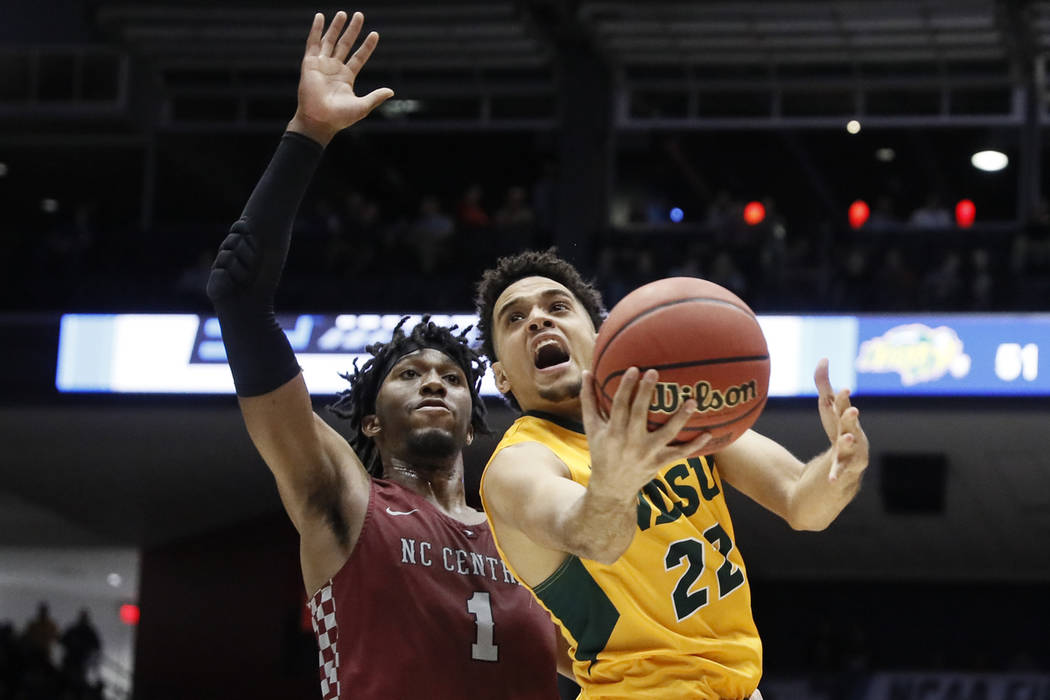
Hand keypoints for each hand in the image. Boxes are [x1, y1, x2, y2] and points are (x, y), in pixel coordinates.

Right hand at [287, 11, 393, 144]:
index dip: (367, 46)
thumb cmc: (340, 118)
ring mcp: (322, 65)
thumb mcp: (362, 106)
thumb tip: (391, 91)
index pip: (359, 57)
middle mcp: (334, 69)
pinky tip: (320, 17)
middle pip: (345, 44)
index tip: (375, 34)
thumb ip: (376, 97)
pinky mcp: (310, 64)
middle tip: (359, 15)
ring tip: (343, 13)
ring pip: (330, 41)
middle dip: (352, 30)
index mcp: (346, 78)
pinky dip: (316, 29)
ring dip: (336, 27)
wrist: (320, 121)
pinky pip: (312, 43)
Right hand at [580, 367, 709, 500]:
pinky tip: (708, 433)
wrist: (612, 486)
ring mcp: (647, 453)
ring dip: (680, 418)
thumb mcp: (591, 428)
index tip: (634, 369)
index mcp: (613, 432)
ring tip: (692, 401)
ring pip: (666, 434)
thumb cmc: (602, 451)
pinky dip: (694, 446)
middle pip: (639, 414)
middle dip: (646, 393)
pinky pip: (679, 453)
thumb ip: (589, 400)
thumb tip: (586, 373)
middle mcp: (630, 442)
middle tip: (654, 372)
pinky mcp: (659, 462)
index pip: (619, 406)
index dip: (626, 387)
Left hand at [814, 358, 868, 481]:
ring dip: (850, 442)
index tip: (843, 389)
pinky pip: (840, 472)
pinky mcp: (845, 470)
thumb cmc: (838, 431)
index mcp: (847, 419)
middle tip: (852, 410)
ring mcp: (852, 453)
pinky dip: (836, 475)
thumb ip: (824, 383)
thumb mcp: (828, 409)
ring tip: (847, 437)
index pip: (844, 407)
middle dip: (851, 417)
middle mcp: (853, 435)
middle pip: (851, 425)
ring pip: (852, 448)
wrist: (846, 463)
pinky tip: (830, 480)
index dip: (843, 399)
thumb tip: (824, 358)